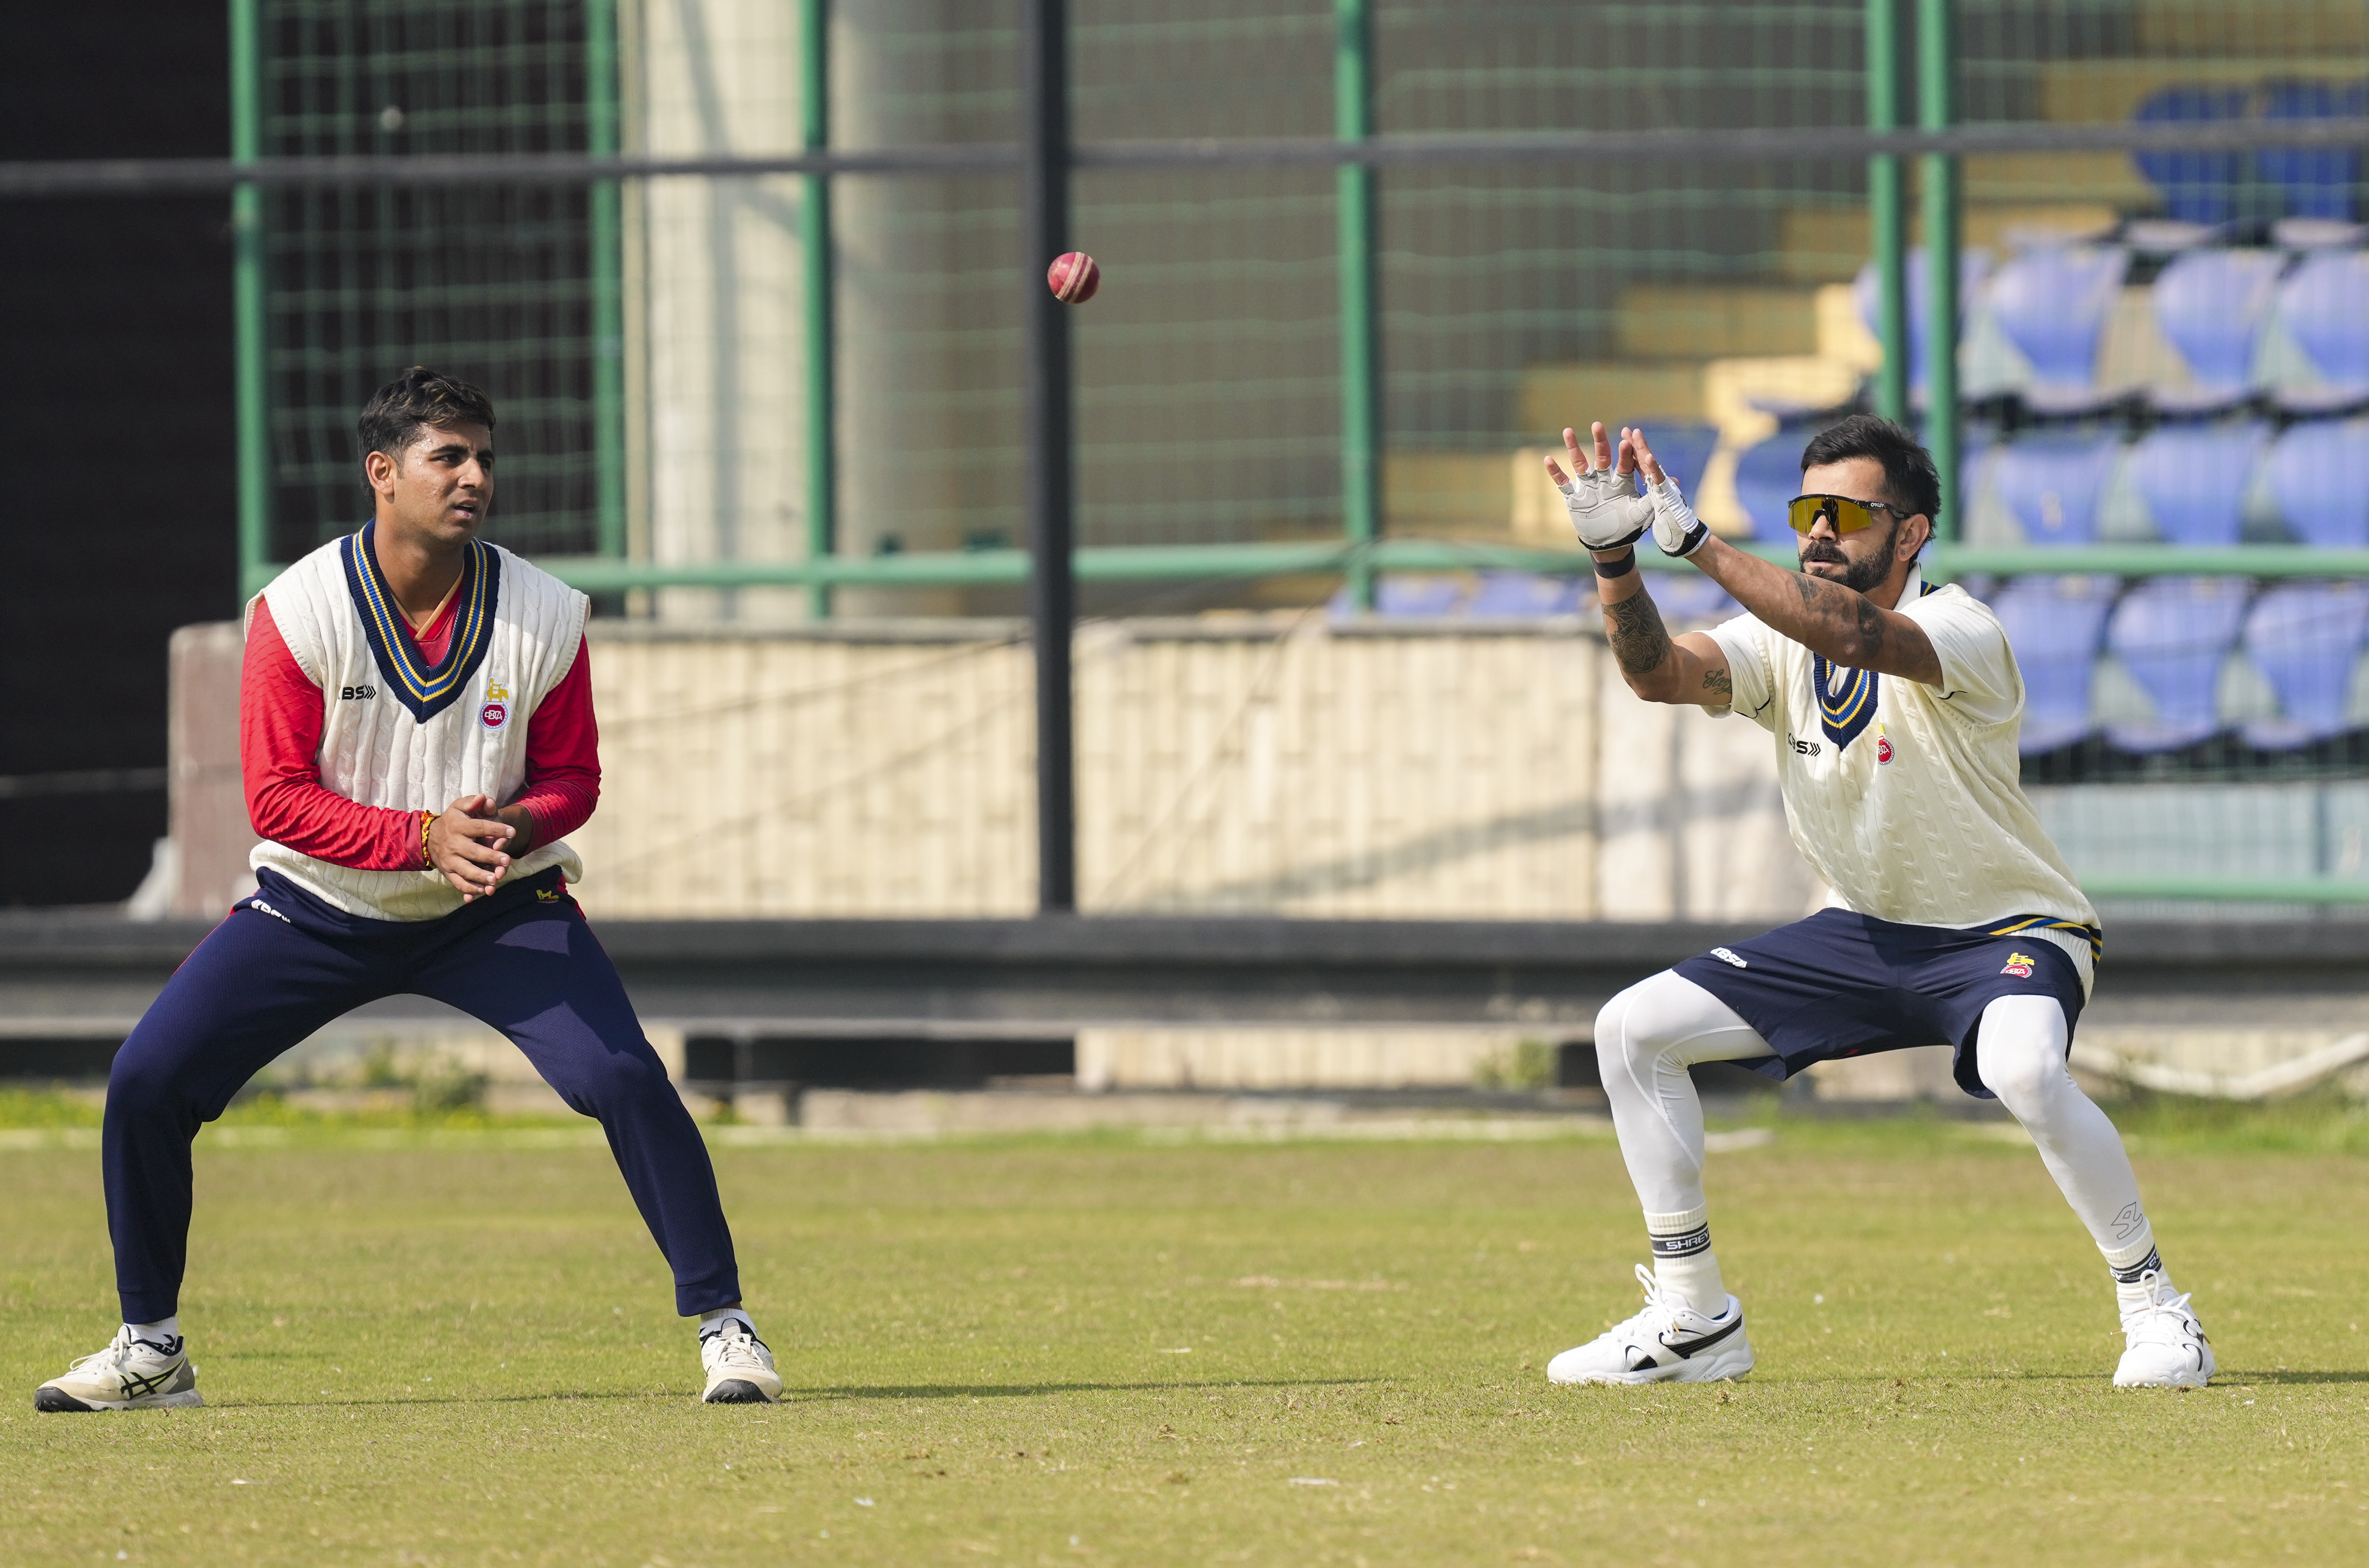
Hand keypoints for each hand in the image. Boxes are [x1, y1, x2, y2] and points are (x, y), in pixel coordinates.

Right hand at [427, 793, 515, 901]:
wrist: (430, 837)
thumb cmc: (453, 820)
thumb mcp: (460, 807)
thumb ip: (472, 802)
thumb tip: (483, 797)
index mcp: (458, 826)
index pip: (479, 827)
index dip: (496, 829)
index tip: (512, 831)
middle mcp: (453, 844)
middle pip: (473, 852)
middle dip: (490, 857)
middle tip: (507, 860)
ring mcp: (450, 860)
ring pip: (466, 871)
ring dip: (481, 877)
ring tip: (495, 880)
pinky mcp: (448, 872)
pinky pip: (458, 883)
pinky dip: (470, 889)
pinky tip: (483, 892)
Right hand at [1543, 423, 1652, 551]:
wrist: (1610, 544)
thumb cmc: (1629, 527)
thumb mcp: (1643, 513)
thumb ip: (1654, 496)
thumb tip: (1674, 481)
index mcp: (1622, 482)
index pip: (1625, 462)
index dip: (1626, 451)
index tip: (1627, 438)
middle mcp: (1605, 480)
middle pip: (1602, 456)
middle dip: (1600, 441)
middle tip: (1597, 425)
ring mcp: (1589, 487)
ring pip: (1580, 463)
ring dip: (1573, 448)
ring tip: (1567, 431)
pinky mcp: (1574, 498)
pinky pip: (1563, 482)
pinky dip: (1555, 472)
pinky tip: (1548, 459)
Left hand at [1625, 427, 1709, 558]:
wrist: (1683, 537)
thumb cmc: (1671, 524)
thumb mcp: (1657, 509)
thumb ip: (1655, 497)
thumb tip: (1665, 485)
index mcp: (1651, 486)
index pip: (1639, 466)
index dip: (1632, 452)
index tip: (1625, 438)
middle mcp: (1655, 484)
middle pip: (1643, 461)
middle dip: (1635, 445)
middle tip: (1627, 429)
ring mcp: (1661, 487)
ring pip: (1650, 465)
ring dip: (1643, 449)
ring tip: (1635, 434)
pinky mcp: (1666, 495)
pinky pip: (1658, 480)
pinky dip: (1654, 468)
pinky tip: (1648, 457)